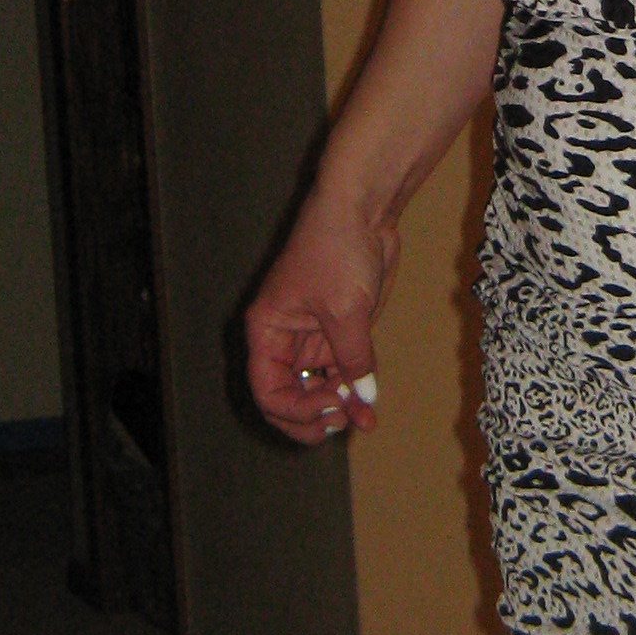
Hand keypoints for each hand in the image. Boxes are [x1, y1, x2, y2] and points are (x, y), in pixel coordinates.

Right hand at [244, 185, 394, 446]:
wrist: (363, 210)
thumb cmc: (338, 250)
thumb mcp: (346, 311)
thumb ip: (353, 360)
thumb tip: (363, 400)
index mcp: (267, 331)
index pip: (267, 390)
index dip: (295, 410)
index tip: (331, 408)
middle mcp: (283, 339)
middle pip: (287, 396)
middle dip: (312, 416)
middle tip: (343, 424)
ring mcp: (312, 336)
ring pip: (315, 388)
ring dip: (338, 407)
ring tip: (364, 421)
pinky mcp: (340, 330)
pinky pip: (340, 371)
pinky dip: (352, 389)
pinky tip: (368, 404)